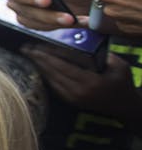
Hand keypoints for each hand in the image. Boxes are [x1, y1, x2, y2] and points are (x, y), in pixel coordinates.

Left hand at [22, 48, 140, 115]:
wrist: (125, 106)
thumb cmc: (122, 83)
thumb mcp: (118, 66)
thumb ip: (103, 54)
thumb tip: (82, 42)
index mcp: (91, 82)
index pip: (63, 66)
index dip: (48, 55)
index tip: (36, 45)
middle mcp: (79, 92)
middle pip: (53, 72)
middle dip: (38, 59)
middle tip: (25, 47)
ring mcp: (73, 98)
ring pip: (51, 80)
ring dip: (39, 66)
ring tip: (28, 54)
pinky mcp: (70, 101)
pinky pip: (53, 86)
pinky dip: (45, 75)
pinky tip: (38, 66)